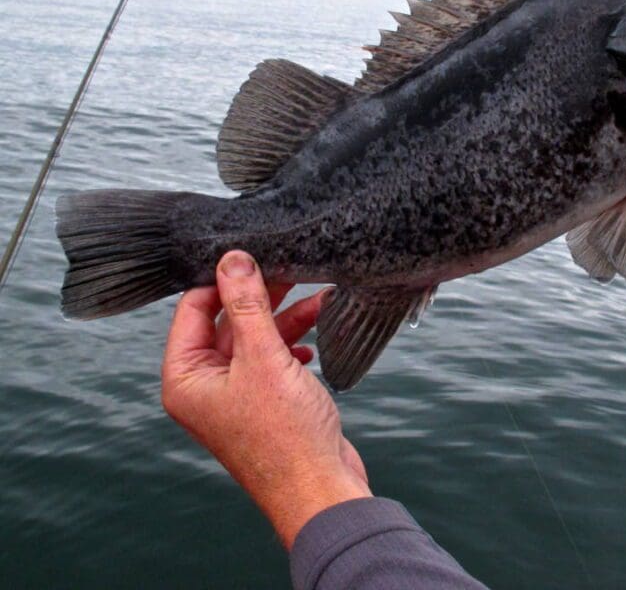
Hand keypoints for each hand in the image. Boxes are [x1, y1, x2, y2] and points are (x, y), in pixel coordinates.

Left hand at [161, 250, 370, 548]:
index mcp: (186, 378)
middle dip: (260, 297)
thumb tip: (231, 260)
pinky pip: (272, 357)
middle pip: (226, 321)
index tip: (251, 255)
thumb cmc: (285, 436)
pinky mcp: (263, 400)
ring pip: (254, 337)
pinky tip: (314, 337)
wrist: (320, 489)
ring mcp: (235, 394)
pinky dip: (292, 343)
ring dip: (284, 318)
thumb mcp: (263, 358)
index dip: (221, 281)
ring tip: (315, 298)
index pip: (193, 310)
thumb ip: (246, 305)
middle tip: (289, 269)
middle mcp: (204, 385)